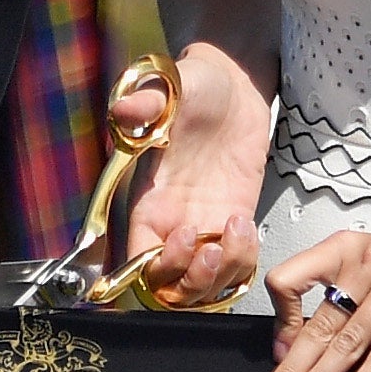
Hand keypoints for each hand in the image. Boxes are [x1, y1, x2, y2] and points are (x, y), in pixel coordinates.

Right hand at [119, 42, 274, 312]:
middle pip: (169, 289)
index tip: (183, 234)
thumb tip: (123, 110)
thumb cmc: (195, 84)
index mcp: (149, 201)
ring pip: (203, 288)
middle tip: (214, 248)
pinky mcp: (234, 223)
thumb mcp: (170, 88)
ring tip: (236, 233)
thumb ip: (145, 102)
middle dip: (192, 281)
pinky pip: (235, 268)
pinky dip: (245, 262)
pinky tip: (248, 227)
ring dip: (222, 276)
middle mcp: (173, 223)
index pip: (138, 260)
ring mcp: (205, 227)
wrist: (233, 83)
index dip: (158, 264)